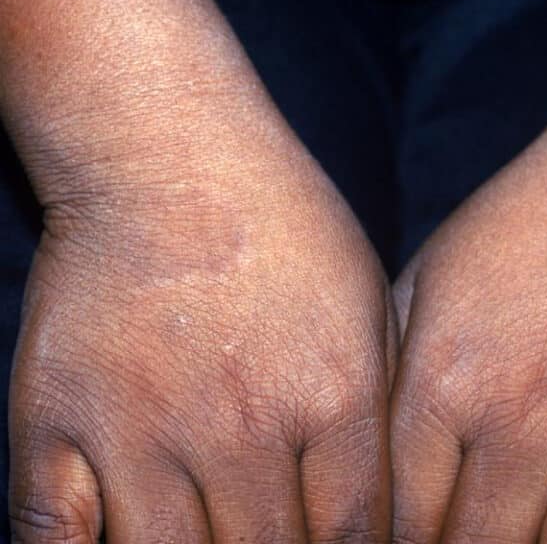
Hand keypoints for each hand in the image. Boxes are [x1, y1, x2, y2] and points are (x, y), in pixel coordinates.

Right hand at [9, 149, 393, 543]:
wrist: (168, 154)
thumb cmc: (281, 222)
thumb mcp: (367, 301)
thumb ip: (376, 407)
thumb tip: (375, 501)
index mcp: (332, 396)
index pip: (351, 535)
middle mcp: (244, 425)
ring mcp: (145, 427)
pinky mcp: (58, 418)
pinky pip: (57, 539)